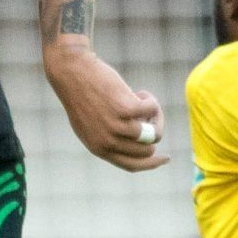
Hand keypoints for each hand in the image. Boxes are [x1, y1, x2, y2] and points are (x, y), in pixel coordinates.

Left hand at [46, 45, 167, 171]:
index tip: (165, 157)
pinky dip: (151, 101)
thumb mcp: (90, 124)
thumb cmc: (83, 94)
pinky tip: (141, 92)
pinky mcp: (125, 109)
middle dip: (154, 131)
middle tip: (149, 114)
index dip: (152, 163)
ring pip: (153, 132)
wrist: (72, 72)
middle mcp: (108, 142)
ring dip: (154, 114)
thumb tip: (142, 141)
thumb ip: (110, 137)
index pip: (132, 166)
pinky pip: (152, 110)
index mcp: (99, 148)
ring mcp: (116, 127)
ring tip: (141, 98)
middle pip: (147, 150)